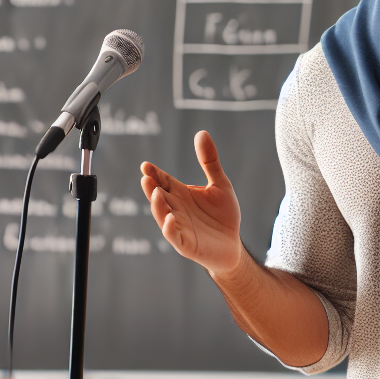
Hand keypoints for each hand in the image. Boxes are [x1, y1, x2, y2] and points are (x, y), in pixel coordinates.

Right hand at [141, 131, 242, 276]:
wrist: (233, 245)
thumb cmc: (223, 216)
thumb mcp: (220, 184)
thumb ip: (210, 161)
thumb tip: (202, 133)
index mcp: (181, 194)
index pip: (164, 181)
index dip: (155, 174)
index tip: (146, 166)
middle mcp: (176, 209)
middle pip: (159, 197)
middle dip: (152, 188)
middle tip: (146, 178)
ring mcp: (179, 227)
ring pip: (163, 216)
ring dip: (158, 206)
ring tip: (157, 193)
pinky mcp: (186, 244)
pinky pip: (174, 236)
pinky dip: (170, 228)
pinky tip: (171, 218)